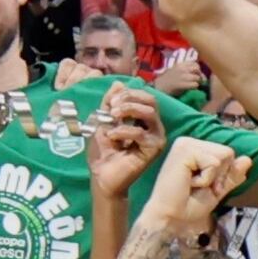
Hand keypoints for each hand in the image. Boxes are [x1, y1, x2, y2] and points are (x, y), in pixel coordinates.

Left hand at [84, 84, 175, 210]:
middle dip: (129, 99)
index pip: (144, 96)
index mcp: (143, 119)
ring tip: (111, 118)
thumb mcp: (101, 120)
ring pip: (150, 113)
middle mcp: (153, 126)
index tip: (110, 102)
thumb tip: (119, 83)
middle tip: (111, 108)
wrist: (102, 175)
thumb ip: (109, 102)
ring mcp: (156, 138)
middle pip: (151, 101)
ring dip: (128, 110)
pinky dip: (124, 131)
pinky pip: (141, 134)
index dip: (128, 94)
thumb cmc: (103, 150)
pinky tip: (112, 136)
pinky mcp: (153, 150)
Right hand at [131, 132, 240, 241]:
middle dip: (220, 176)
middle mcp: (190, 142)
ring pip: (224, 156)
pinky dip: (206, 178)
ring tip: (193, 184)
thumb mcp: (217, 189)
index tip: (204, 187)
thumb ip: (231, 175)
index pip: (228, 154)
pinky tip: (188, 182)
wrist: (171, 217)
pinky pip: (214, 163)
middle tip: (199, 186)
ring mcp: (186, 144)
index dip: (223, 176)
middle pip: (228, 152)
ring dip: (212, 177)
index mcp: (197, 149)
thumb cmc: (189, 205)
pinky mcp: (184, 150)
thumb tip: (248, 159)